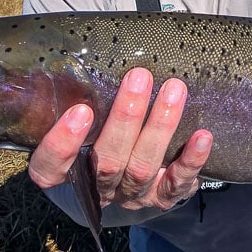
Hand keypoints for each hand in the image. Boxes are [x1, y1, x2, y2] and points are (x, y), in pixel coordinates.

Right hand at [27, 67, 212, 211]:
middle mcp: (98, 189)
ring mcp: (131, 196)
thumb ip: (76, 100)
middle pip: (107, 161)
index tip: (79, 111)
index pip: (50, 168)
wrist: (121, 185)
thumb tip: (90, 52)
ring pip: (143, 167)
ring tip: (173, 90)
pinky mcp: (162, 198)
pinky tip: (201, 136)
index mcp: (65, 174)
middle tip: (138, 78)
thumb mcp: (77, 125)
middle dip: (125, 118)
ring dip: (160, 127)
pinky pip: (177, 184)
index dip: (62, 144)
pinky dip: (191, 160)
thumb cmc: (94, 139)